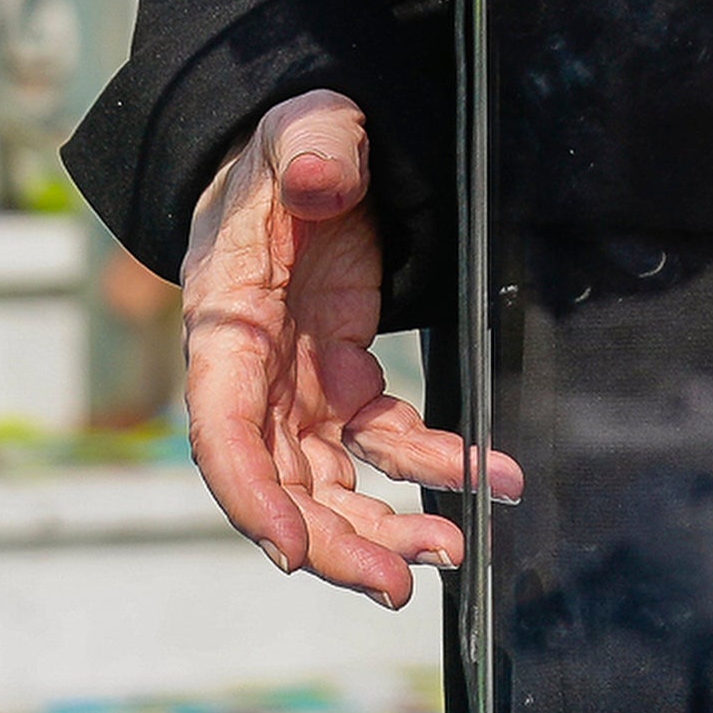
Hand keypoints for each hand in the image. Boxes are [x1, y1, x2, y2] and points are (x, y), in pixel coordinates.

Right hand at [180, 88, 518, 603]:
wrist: (304, 152)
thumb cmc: (287, 145)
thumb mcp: (297, 130)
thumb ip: (310, 148)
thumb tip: (319, 178)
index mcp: (226, 324)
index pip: (222, 431)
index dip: (250, 497)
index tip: (291, 549)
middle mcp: (254, 375)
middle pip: (281, 484)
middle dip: (333, 542)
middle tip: (400, 582)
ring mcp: (299, 387)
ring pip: (332, 484)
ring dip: (383, 526)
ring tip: (451, 552)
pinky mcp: (344, 381)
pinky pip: (386, 442)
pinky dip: (434, 467)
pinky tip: (489, 477)